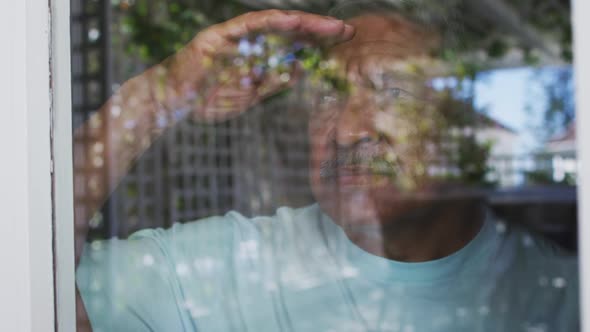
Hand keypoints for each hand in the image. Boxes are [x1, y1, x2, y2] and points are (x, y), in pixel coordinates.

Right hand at [165, 10, 355, 121]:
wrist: (172, 104)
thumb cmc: (208, 99)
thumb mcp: (249, 95)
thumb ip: (272, 82)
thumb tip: (300, 71)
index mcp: (257, 55)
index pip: (292, 45)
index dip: (317, 42)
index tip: (343, 43)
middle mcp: (248, 41)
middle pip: (289, 31)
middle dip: (318, 30)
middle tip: (346, 31)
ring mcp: (233, 36)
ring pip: (273, 25)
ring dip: (303, 24)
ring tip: (329, 26)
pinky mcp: (218, 35)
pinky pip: (248, 26)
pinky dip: (272, 23)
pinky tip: (295, 21)